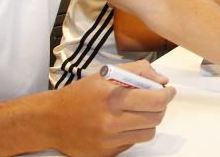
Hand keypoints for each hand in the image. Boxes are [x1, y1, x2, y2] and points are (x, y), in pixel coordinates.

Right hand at [48, 60, 174, 155]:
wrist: (50, 120)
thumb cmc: (79, 95)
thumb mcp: (106, 74)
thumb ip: (137, 71)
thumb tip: (161, 80)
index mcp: (113, 98)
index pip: (155, 100)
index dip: (167, 95)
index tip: (169, 91)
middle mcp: (112, 122)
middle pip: (155, 118)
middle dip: (161, 107)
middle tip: (156, 100)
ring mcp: (109, 141)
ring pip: (148, 133)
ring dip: (149, 121)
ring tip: (139, 112)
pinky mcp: (106, 154)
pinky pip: (132, 143)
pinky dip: (133, 132)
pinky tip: (123, 123)